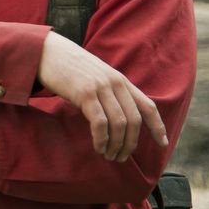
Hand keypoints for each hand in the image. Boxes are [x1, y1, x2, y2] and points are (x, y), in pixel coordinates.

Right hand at [37, 31, 167, 160]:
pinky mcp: (85, 94)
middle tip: (121, 157)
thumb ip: (109, 91)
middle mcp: (115, 83)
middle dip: (130, 143)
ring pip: (119, 124)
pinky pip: (100, 122)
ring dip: (116, 145)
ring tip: (109, 156)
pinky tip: (98, 146)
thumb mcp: (96, 76)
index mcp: (121, 80)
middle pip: (134, 120)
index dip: (157, 126)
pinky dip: (102, 139)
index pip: (148, 106)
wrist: (47, 51)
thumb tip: (117, 116)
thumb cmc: (68, 67)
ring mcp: (101, 88)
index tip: (162, 143)